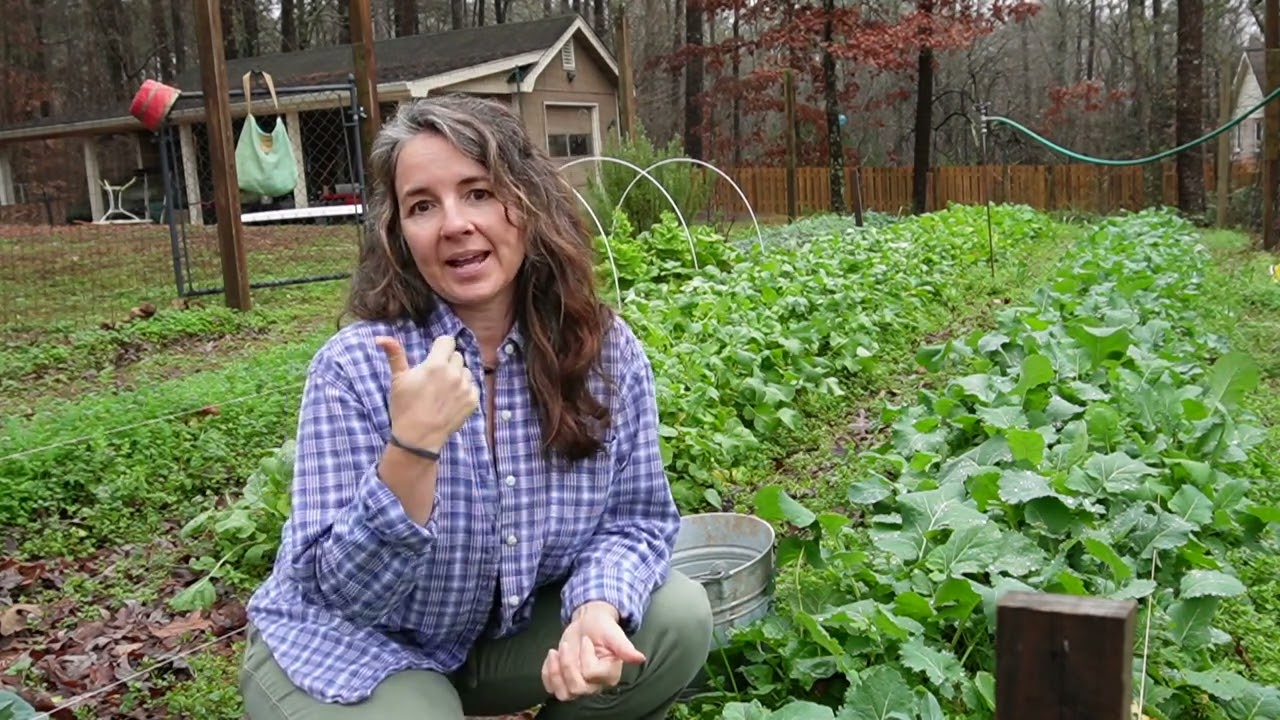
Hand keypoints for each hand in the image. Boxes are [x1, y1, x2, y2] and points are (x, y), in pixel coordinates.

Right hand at [374, 334, 478, 450]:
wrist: (418, 437)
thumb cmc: (405, 407)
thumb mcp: (398, 379)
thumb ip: (395, 355)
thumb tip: (381, 338)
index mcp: (436, 365)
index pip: (448, 341)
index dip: (440, 347)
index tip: (434, 355)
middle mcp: (454, 374)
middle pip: (457, 356)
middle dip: (447, 362)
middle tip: (435, 377)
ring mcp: (465, 388)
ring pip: (466, 371)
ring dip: (457, 376)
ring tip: (442, 390)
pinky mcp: (472, 401)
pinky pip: (472, 386)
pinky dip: (464, 390)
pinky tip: (451, 399)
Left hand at [541, 602, 645, 701]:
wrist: (587, 623)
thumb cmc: (602, 627)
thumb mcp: (614, 633)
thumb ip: (624, 647)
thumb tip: (639, 657)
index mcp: (610, 674)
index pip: (591, 674)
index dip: (586, 656)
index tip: (587, 640)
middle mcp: (595, 685)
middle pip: (576, 688)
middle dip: (567, 665)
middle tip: (566, 645)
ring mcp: (578, 685)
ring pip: (563, 694)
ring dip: (555, 672)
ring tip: (555, 652)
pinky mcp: (564, 682)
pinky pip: (550, 687)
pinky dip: (547, 672)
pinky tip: (552, 656)